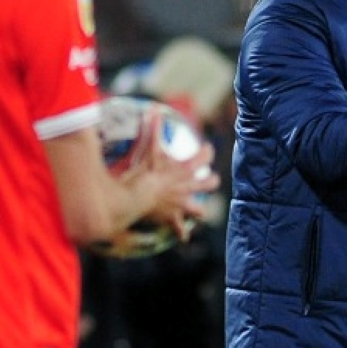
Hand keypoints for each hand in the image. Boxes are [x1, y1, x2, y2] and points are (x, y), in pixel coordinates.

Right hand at [139, 113, 219, 239]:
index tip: (208, 149)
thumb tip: (153, 110)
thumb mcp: (148, 150)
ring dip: (199, 210)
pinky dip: (181, 233)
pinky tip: (183, 237)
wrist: (135, 198)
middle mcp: (187, 187)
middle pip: (209, 184)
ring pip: (199, 210)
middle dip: (211, 182)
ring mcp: (181, 204)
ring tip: (199, 211)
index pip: (204, 158)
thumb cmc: (141, 173)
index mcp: (184, 170)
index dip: (207, 152)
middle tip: (211, 180)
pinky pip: (180, 230)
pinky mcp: (172, 218)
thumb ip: (152, 130)